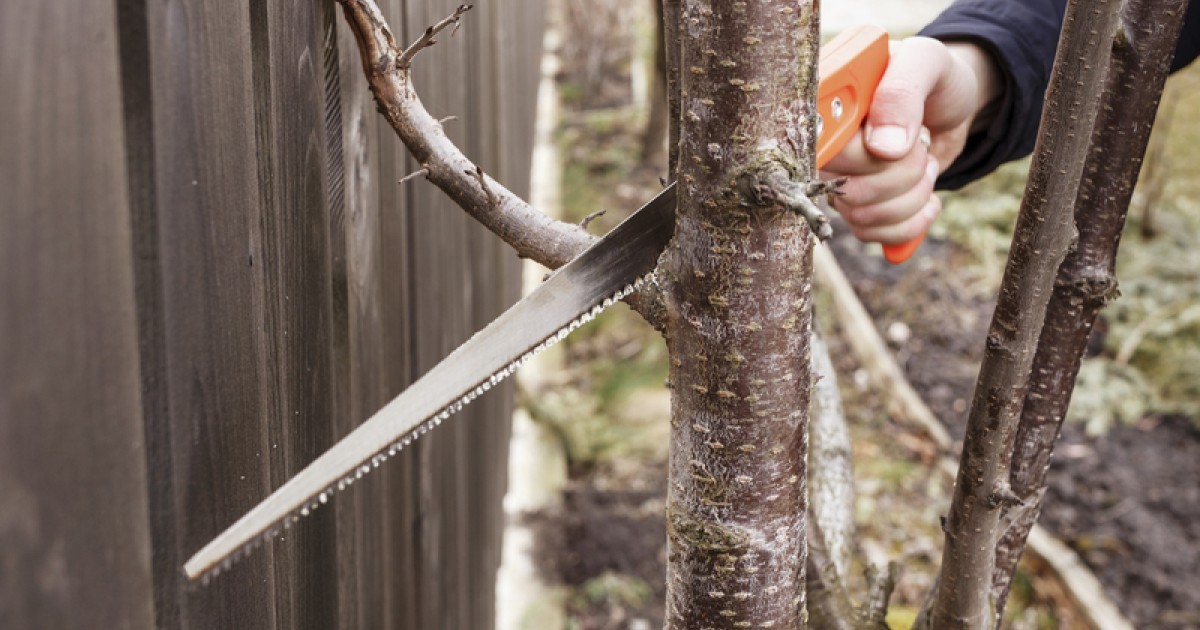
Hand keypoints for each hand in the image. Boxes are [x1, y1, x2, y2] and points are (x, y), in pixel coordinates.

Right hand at [821, 37, 1000, 244]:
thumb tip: (883, 148)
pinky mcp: (856, 205)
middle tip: (921, 143)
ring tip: (926, 164)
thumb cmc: (933, 76)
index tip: (893, 146)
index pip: (819, 148)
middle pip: (844, 188)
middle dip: (900, 173)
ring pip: (861, 215)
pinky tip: (928, 198)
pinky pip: (871, 233)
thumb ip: (902, 93)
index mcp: (825, 103)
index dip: (857, 156)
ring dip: (911, 196)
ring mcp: (836, 178)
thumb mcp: (927, 63)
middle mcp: (822, 145)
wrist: (953, 104)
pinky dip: (910, 222)